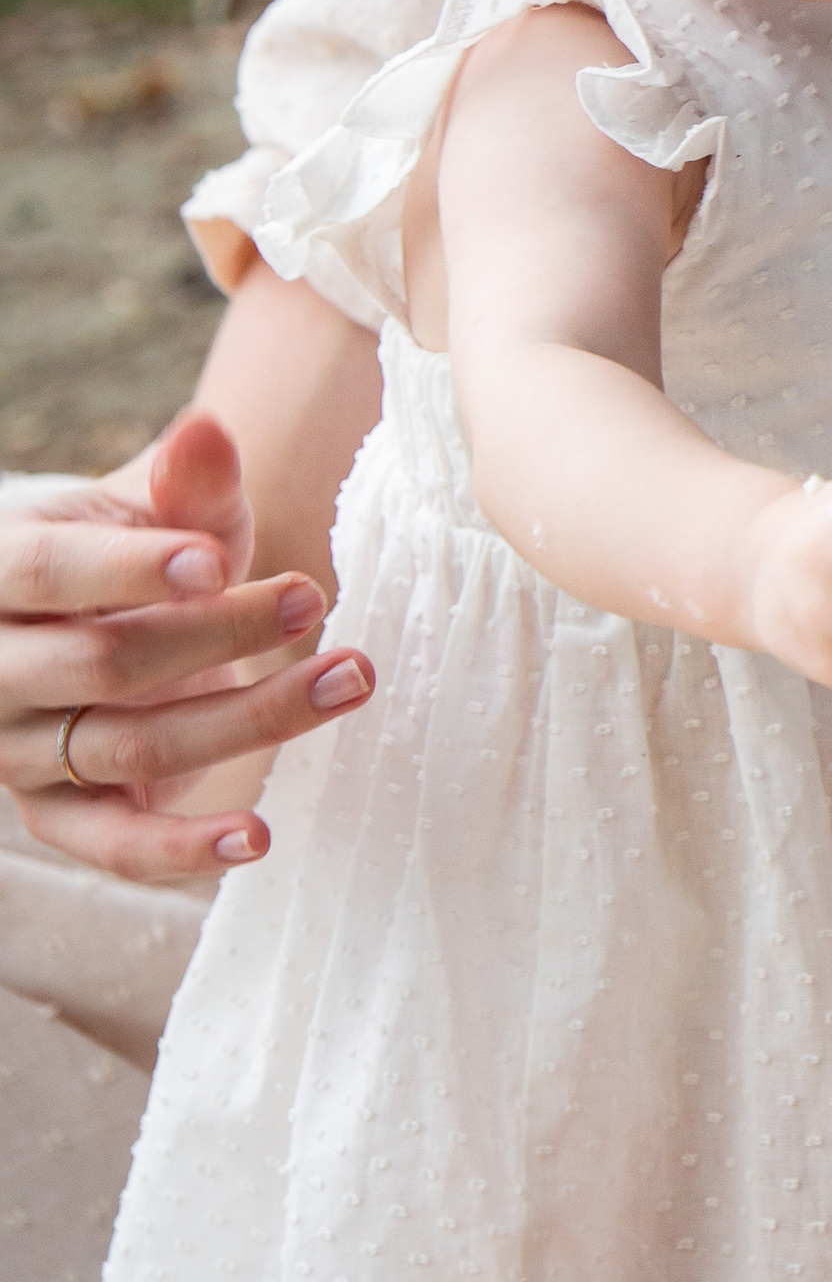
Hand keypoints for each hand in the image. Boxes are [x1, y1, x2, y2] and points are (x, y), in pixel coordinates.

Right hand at [1, 408, 374, 878]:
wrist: (103, 620)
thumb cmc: (140, 550)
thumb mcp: (159, 508)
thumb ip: (184, 483)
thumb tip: (205, 431)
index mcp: (2, 573)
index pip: (53, 573)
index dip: (132, 569)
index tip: (217, 561)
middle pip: (103, 664)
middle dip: (217, 634)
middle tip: (312, 598)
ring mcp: (21, 750)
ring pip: (129, 745)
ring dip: (248, 719)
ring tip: (347, 678)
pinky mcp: (60, 814)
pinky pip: (114, 845)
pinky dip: (183, 850)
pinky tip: (259, 837)